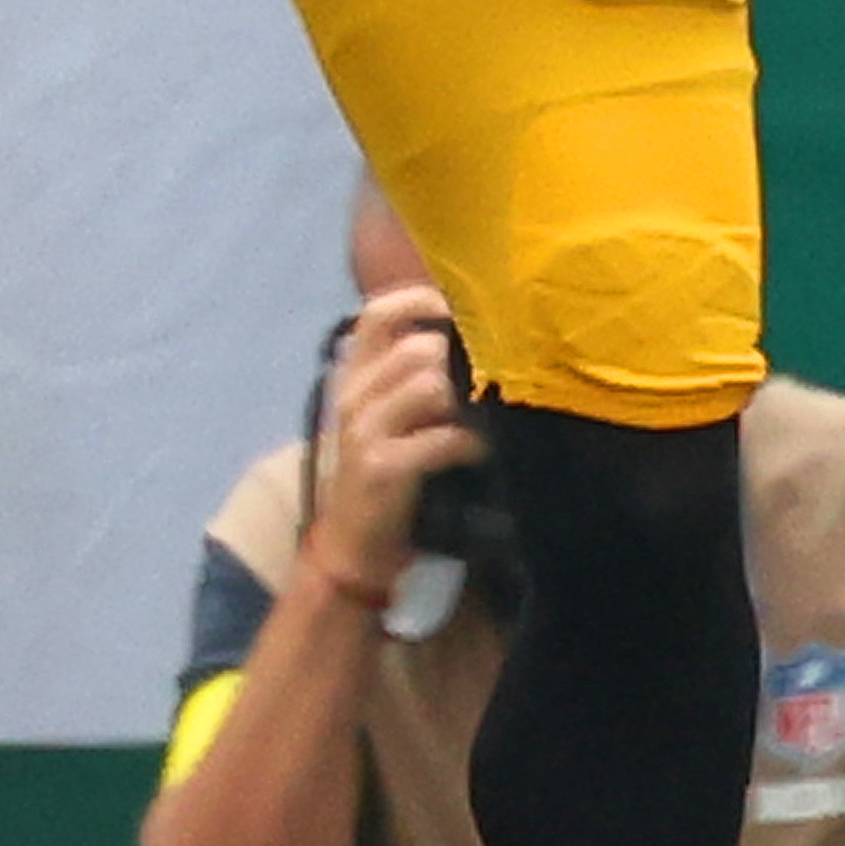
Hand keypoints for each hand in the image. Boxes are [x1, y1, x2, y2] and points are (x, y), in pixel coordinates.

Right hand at [299, 282, 482, 592]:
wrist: (355, 545)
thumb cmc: (385, 473)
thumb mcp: (389, 417)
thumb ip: (415, 378)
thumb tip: (477, 340)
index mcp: (354, 375)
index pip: (378, 313)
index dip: (421, 300)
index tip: (461, 312)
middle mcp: (353, 394)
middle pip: (418, 348)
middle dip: (461, 364)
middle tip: (491, 382)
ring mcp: (364, 430)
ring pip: (429, 385)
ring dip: (468, 402)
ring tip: (487, 418)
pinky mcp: (382, 466)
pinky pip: (441, 438)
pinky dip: (470, 444)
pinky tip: (481, 453)